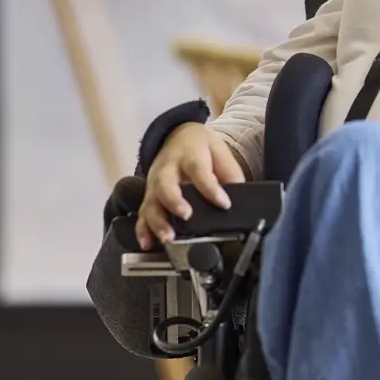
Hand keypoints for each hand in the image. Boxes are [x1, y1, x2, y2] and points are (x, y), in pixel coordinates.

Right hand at [137, 123, 245, 248]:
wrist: (178, 136)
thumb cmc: (201, 148)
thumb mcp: (220, 153)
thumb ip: (229, 175)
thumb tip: (237, 198)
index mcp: (188, 156)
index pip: (198, 171)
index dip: (210, 188)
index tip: (224, 203)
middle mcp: (167, 170)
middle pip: (165, 185)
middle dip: (174, 202)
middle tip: (186, 215)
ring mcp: (155, 184)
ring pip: (151, 203)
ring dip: (157, 222)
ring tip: (168, 237)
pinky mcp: (149, 196)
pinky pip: (143, 214)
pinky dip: (143, 230)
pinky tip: (148, 243)